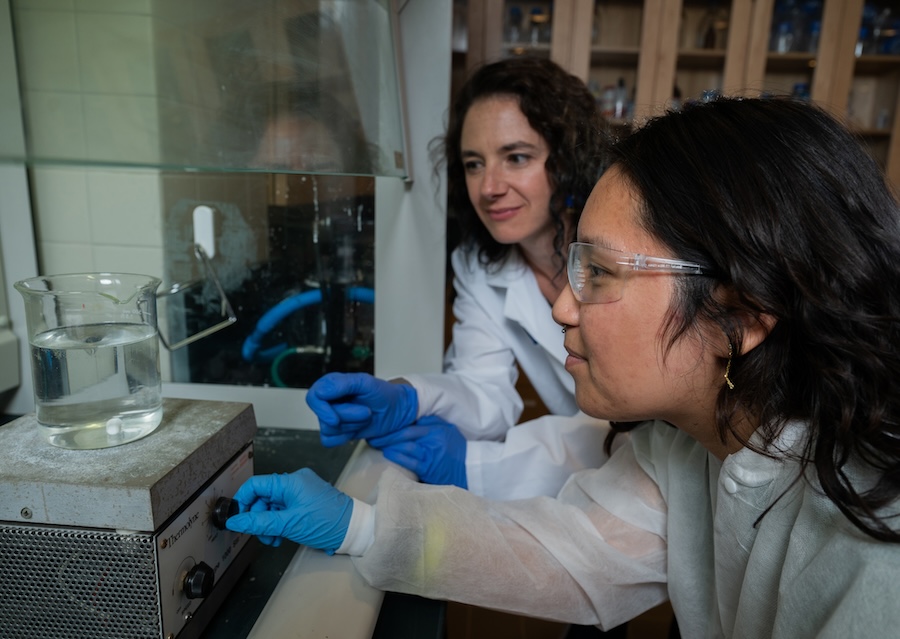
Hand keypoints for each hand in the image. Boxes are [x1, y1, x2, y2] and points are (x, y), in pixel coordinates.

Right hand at [225, 468, 352, 552]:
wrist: (354, 530)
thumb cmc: (327, 523)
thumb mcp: (289, 524)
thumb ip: (260, 522)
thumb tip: (235, 521)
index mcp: (290, 481)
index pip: (256, 485)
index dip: (243, 501)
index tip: (237, 519)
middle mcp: (295, 483)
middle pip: (263, 497)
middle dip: (258, 518)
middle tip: (262, 536)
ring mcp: (301, 493)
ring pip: (273, 507)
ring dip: (269, 524)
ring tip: (274, 540)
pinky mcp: (306, 503)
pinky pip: (284, 511)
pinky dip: (280, 524)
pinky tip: (282, 537)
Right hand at [307, 372, 417, 446]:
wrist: (396, 411)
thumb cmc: (382, 394)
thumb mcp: (366, 383)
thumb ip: (342, 384)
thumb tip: (321, 392)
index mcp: (332, 384)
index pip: (314, 397)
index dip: (322, 410)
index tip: (335, 418)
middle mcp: (328, 401)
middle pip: (324, 417)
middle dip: (348, 417)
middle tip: (366, 412)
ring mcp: (332, 417)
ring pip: (328, 430)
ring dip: (351, 426)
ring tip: (365, 417)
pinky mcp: (337, 432)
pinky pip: (329, 441)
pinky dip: (344, 437)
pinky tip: (357, 429)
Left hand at [370, 416, 467, 488]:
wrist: (470, 467)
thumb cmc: (456, 448)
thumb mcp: (447, 429)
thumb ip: (430, 422)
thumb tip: (412, 415)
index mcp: (436, 429)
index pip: (410, 425)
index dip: (394, 425)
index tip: (381, 425)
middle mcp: (432, 441)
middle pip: (405, 435)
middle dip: (387, 435)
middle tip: (373, 434)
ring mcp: (430, 455)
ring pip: (405, 448)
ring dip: (388, 446)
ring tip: (377, 443)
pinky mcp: (428, 469)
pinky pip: (409, 462)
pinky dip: (397, 457)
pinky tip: (388, 454)